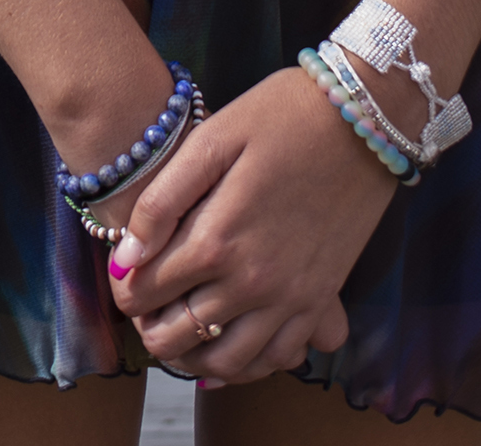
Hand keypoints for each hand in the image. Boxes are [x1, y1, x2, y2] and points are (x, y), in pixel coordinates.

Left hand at [107, 66, 394, 380]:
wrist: (359, 119)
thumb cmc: (278, 117)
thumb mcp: (211, 139)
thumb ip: (163, 201)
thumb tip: (126, 257)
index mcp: (217, 240)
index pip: (149, 291)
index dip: (125, 291)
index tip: (121, 280)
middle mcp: (252, 282)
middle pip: (182, 335)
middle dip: (151, 329)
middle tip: (143, 311)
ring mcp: (291, 299)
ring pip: (229, 362)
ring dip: (195, 358)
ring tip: (179, 334)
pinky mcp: (320, 301)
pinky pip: (280, 358)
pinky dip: (250, 364)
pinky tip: (233, 343)